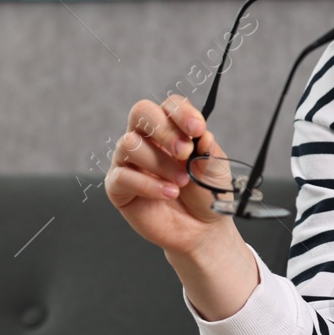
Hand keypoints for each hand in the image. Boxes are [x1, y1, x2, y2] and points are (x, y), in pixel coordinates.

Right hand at [105, 93, 237, 256]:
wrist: (202, 228)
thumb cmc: (206, 193)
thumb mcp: (215, 169)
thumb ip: (209, 150)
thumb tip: (202, 135)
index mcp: (171, 129)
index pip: (169, 106)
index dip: (181, 113)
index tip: (198, 129)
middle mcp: (146, 140)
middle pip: (141, 113)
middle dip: (164, 129)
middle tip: (185, 152)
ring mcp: (129, 162)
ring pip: (130, 144)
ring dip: (160, 162)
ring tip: (182, 181)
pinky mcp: (118, 187)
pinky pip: (123, 177)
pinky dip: (149, 185)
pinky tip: (169, 193)